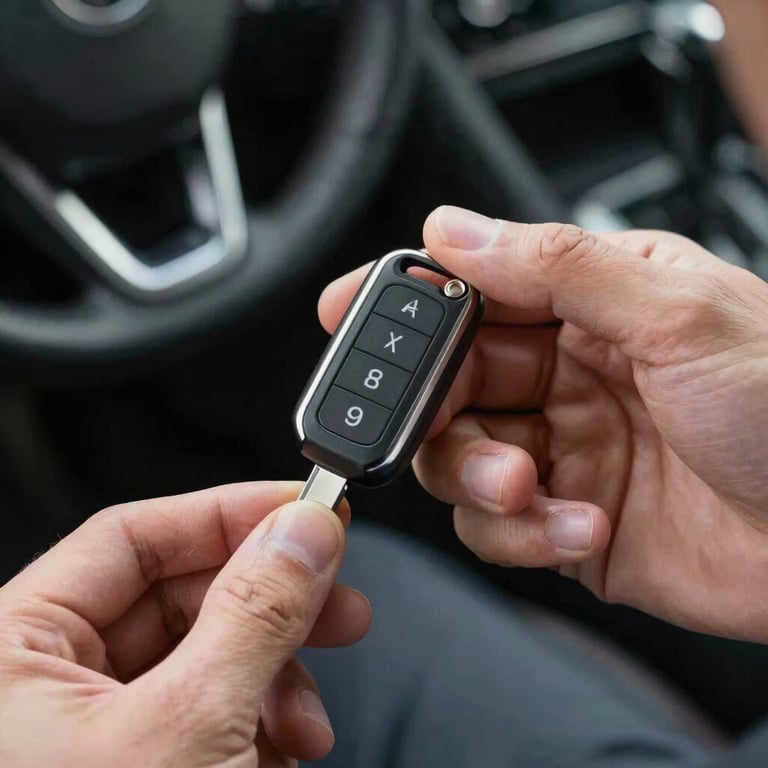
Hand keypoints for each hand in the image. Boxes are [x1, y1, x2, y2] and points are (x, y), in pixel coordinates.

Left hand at [0, 482, 369, 767]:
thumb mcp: (191, 729)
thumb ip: (254, 612)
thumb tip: (305, 528)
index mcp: (13, 650)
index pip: (135, 535)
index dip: (229, 513)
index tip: (306, 510)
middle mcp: (41, 682)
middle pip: (178, 593)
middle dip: (268, 600)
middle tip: (339, 599)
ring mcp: (88, 729)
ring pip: (202, 653)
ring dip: (271, 675)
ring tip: (305, 721)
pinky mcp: (131, 762)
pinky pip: (205, 708)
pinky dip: (255, 722)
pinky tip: (279, 754)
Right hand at [319, 207, 767, 641]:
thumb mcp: (677, 312)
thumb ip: (557, 266)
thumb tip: (453, 231)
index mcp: (593, 306)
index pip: (474, 292)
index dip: (407, 302)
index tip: (346, 312)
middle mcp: (569, 376)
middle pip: (447, 381)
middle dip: (434, 406)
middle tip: (439, 419)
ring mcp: (564, 452)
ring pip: (457, 458)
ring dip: (476, 476)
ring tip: (529, 485)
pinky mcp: (564, 522)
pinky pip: (497, 526)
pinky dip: (520, 533)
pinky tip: (581, 528)